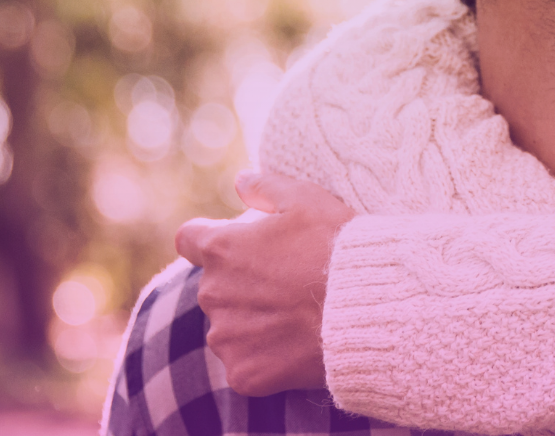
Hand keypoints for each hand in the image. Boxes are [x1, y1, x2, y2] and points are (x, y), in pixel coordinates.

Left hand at [174, 170, 355, 394]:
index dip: (210, 239)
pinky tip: (296, 345)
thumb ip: (266, 187)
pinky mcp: (243, 372)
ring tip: (296, 315)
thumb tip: (240, 181)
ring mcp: (226, 337)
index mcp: (222, 249)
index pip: (190, 240)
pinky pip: (245, 363)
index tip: (237, 245)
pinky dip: (265, 357)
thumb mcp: (308, 199)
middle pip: (216, 285)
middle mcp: (213, 294)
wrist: (364, 310)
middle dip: (242, 283)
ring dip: (251, 321)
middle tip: (286, 281)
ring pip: (228, 326)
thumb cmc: (337, 249)